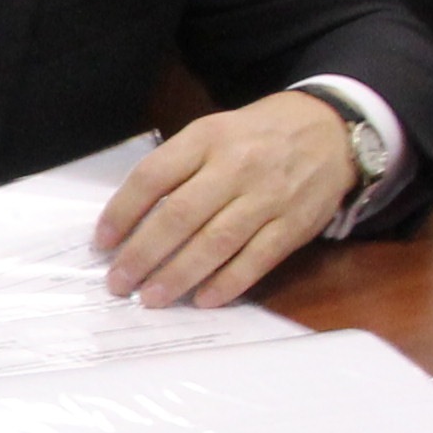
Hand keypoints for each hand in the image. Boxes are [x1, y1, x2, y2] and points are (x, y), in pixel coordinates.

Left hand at [95, 92, 356, 306]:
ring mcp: (267, 197)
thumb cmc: (258, 136)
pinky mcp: (292, 226)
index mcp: (207, 138)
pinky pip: (255, 260)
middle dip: (143, 254)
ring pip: (215, 243)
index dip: (122, 212)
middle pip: (179, 216)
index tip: (102, 242)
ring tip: (150, 298)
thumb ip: (179, 167)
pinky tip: (202, 300)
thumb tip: (132, 218)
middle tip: (118, 282)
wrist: (330, 131)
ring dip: (178, 276)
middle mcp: (236, 167)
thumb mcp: (214, 131)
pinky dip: (226, 284)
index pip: (153, 177)